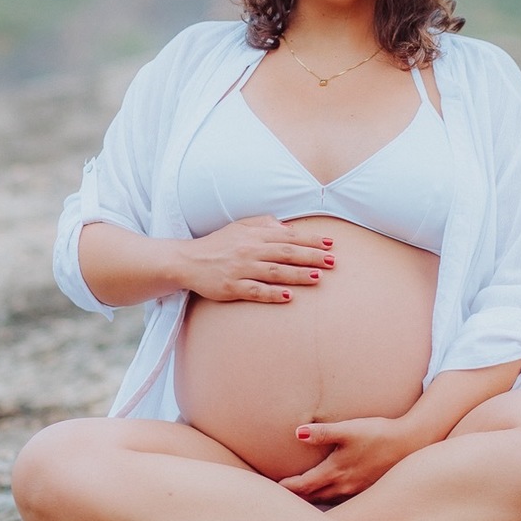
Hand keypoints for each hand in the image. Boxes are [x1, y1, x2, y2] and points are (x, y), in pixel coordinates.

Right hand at [180, 215, 334, 304]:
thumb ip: (264, 224)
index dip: (310, 240)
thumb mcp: (239, 227)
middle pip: (286, 253)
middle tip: (332, 261)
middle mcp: (249, 250)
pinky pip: (255, 291)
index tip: (330, 243)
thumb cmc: (217, 244)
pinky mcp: (232, 287)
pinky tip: (289, 297)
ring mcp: (241, 270)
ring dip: (297, 274)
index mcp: (254, 235)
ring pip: (275, 272)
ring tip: (318, 277)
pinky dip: (273, 294)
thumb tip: (287, 227)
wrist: (187, 261)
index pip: (288, 237)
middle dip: (311, 257)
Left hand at [279, 417, 410, 500]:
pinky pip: (342, 501)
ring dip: (312, 501)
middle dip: (297, 499)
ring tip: (299, 501)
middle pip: (313, 498)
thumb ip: (322, 432)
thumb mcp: (349, 429)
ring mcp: (357, 491)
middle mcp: (344, 487)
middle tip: (280, 499)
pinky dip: (329, 501)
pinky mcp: (367, 490)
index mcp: (336, 472)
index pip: (304, 486)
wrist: (411, 443)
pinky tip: (328, 497)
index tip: (273, 489)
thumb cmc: (378, 434)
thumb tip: (297, 433)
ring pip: (328, 501)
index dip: (288, 488)